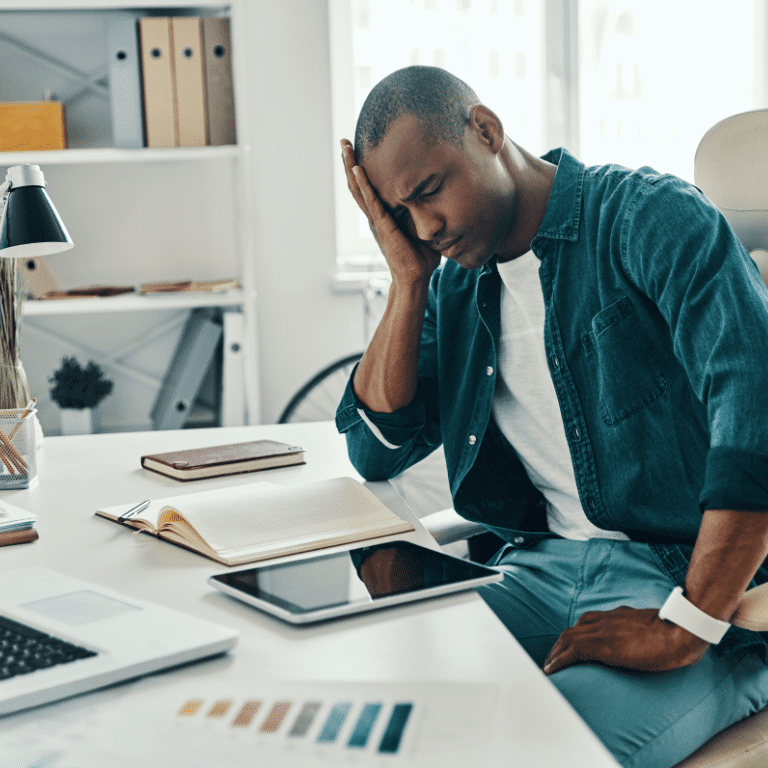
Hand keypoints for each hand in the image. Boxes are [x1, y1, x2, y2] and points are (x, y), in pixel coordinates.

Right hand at [340, 139, 440, 282]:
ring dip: (351, 167)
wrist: (415, 277)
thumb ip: (426, 215)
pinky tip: (358, 168)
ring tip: (345, 147)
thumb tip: (441, 200)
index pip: (370, 189)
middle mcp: (375, 216)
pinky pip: (370, 200)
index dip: (363, 170)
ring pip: (359, 189)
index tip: (360, 151)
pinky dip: (364, 184)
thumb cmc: (421, 258)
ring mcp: (376, 220)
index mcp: (383, 217)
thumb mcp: (423, 229)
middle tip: (345, 141)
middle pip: (358, 184)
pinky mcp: (382, 225)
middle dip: (351, 162)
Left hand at [542, 606, 708, 674]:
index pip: (587, 621)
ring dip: (555, 652)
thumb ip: (644, 631)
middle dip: (561, 643)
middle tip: (553, 657)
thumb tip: (649, 641)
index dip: (575, 633)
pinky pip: (572, 652)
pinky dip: (559, 660)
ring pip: (568, 638)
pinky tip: (552, 670)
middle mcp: (606, 619)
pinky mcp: (602, 645)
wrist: (680, 632)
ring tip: (549, 666)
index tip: (569, 644)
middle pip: (573, 629)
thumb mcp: (655, 628)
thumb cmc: (676, 632)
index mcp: (617, 615)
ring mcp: (602, 630)